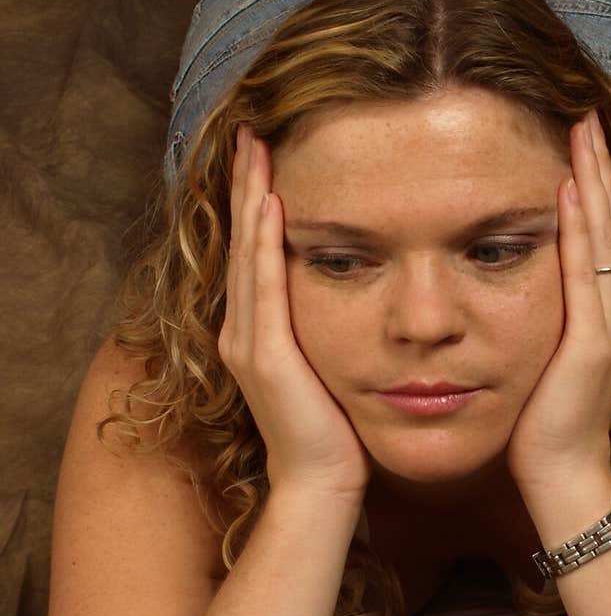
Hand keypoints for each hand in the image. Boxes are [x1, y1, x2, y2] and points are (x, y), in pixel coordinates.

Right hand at [217, 125, 371, 499]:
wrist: (322, 484)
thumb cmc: (336, 432)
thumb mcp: (332, 368)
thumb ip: (331, 330)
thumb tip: (361, 294)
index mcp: (258, 332)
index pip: (257, 252)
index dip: (258, 201)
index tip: (268, 155)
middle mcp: (243, 330)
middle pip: (243, 241)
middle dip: (247, 184)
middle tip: (252, 130)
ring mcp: (248, 342)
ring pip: (248, 254)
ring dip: (251, 197)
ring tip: (255, 148)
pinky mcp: (265, 355)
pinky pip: (265, 286)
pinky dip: (266, 242)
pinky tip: (274, 203)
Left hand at [506, 110, 610, 495]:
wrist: (564, 475)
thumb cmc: (547, 424)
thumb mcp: (544, 358)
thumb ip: (542, 320)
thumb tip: (511, 284)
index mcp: (606, 314)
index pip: (600, 236)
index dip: (592, 187)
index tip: (576, 141)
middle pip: (609, 223)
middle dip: (597, 167)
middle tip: (584, 114)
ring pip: (603, 237)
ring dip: (592, 181)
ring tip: (581, 131)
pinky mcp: (594, 344)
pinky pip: (586, 273)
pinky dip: (579, 229)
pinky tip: (568, 191)